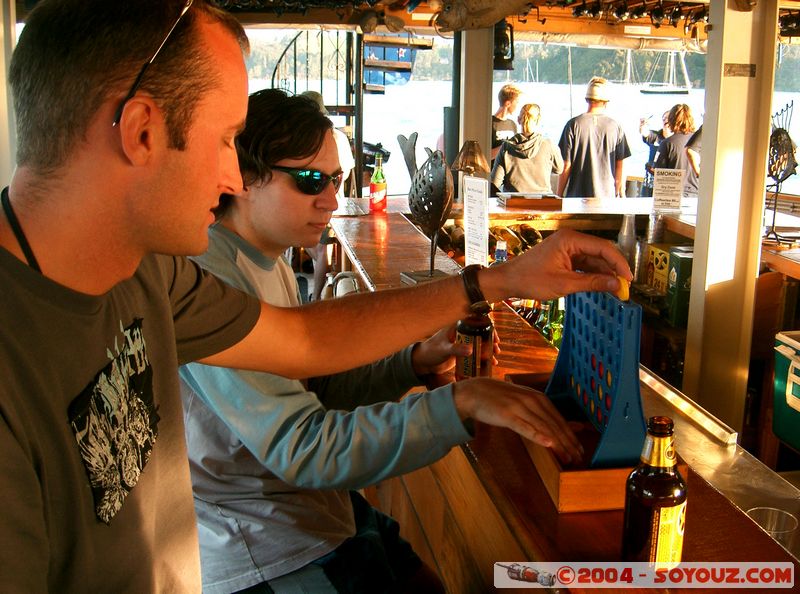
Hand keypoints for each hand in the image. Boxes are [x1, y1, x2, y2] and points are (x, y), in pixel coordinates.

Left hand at [412, 325, 500, 388]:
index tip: (494, 334)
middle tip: (496, 347)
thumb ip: (456, 349)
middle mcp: (461, 332)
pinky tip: (490, 362)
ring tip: (495, 356)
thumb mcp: (444, 350)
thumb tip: (470, 350)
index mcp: (456, 326)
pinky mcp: (462, 351)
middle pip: (480, 331)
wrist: (423, 363)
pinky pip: (476, 351)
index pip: (475, 320)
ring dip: (489, 348)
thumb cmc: (430, 352)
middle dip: (491, 338)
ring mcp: (462, 341)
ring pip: (480, 341)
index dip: (486, 324)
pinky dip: (484, 355)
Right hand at [452, 377, 582, 464]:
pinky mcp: (507, 415)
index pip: (559, 420)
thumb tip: (576, 425)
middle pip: (554, 425)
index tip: (580, 451)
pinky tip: (547, 444)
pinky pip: (524, 427)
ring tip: (567, 457)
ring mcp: (519, 407)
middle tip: (578, 459)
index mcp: (539, 398)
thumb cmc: (502, 399)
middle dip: (567, 443)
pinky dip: (537, 435)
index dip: (571, 436)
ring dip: (557, 444)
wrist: (475, 392)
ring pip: (543, 428)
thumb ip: (548, 414)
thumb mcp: (527, 402)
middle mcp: (532, 401)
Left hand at [485, 228, 631, 301]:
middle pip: (601, 253)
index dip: (619, 263)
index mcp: (570, 239)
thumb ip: (592, 283)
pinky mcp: (565, 258)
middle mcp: (571, 240)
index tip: (628, 279)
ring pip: (594, 260)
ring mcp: (568, 249)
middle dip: (613, 270)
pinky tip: (602, 286)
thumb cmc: (530, 279)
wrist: (508, 281)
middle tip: (625, 288)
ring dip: (604, 274)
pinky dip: (593, 276)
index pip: (603, 247)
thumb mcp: (564, 284)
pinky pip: (585, 265)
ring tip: (616, 290)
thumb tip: (616, 284)